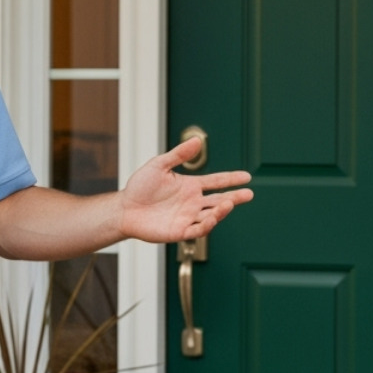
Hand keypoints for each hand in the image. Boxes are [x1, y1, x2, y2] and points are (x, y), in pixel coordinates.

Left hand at [118, 136, 253, 242]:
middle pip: (219, 200)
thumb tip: (197, 140)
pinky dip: (207, 225)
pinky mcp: (179, 231)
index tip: (247, 177)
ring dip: (222, 211)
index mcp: (190, 186)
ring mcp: (187, 217)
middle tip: (249, 194)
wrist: (124, 209)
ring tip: (229, 203)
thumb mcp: (159, 165)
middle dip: (235, 197)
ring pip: (211, 215)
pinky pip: (198, 230)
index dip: (231, 179)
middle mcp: (192, 202)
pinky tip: (212, 218)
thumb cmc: (140, 186)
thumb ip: (178, 155)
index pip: (216, 182)